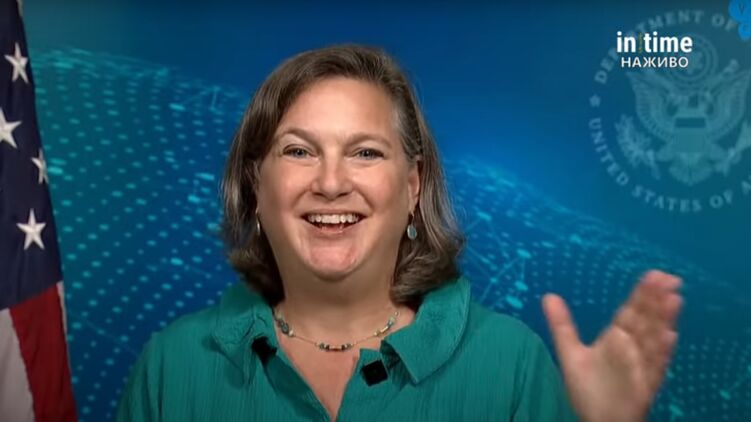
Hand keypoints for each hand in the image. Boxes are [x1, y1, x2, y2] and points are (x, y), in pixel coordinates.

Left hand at [542, 270, 682, 421]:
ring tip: (673, 300)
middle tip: (669, 278)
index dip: (643, 293)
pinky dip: (662, 353)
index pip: (631, 311)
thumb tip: (548, 295)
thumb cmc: (589, 388)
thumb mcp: (570, 353)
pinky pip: (655, 367)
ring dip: (664, 321)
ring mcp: (641, 365)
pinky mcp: (646, 385)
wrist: (599, 421)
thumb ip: (562, 325)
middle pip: (646, 320)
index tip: (654, 274)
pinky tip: (670, 337)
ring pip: (654, 339)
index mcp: (617, 337)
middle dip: (657, 300)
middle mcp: (632, 348)